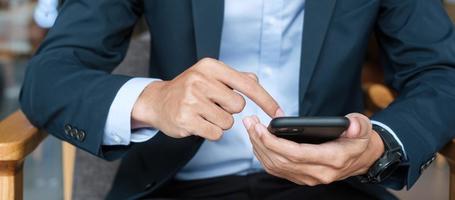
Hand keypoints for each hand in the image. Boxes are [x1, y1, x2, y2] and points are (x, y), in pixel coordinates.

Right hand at [132, 58, 280, 139]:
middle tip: (213, 104)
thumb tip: (255, 79)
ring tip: (204, 113)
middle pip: (238, 105)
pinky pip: (216, 133)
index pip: (247, 84)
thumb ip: (234, 78)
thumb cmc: (188, 88)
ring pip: (228, 122)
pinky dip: (211, 132)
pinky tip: (198, 122)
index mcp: (210, 66)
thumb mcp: (210, 75)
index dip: (266, 100)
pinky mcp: (186, 119)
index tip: (278, 112)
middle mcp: (200, 80)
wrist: (158, 101)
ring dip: (220, 122)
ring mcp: (191, 100)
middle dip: (230, 110)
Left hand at [243, 113, 383, 185]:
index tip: (259, 127)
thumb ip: (358, 125)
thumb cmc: (359, 139)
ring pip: (275, 167)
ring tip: (250, 127)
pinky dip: (264, 155)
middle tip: (250, 122)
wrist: (363, 157)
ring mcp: (309, 178)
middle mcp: (318, 173)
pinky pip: (277, 169)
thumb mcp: (363, 127)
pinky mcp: (301, 177)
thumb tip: (351, 126)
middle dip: (260, 141)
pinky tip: (257, 140)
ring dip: (259, 147)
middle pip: (280, 161)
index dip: (274, 142)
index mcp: (332, 160)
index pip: (296, 154)